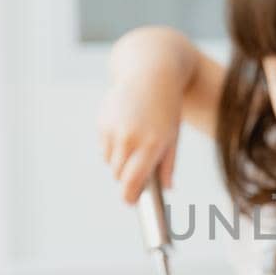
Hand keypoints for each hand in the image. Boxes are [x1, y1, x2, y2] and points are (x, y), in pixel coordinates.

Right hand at [97, 32, 189, 203]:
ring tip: (134, 140)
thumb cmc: (167, 108)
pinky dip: (112, 144)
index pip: (132, 182)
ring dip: (119, 159)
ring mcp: (113, 129)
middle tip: (139, 167)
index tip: (130, 201)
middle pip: (119, 175)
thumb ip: (168, 165)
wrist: (151, 73)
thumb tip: (166, 189)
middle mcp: (130, 138)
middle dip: (127, 176)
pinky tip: (125, 127)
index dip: (129, 196)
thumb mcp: (172, 136)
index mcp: (152, 145)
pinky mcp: (102, 121)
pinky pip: (104, 146)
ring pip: (110, 162)